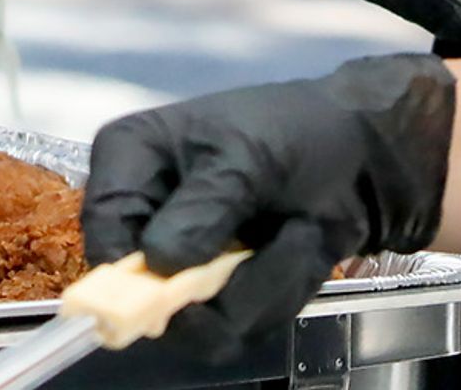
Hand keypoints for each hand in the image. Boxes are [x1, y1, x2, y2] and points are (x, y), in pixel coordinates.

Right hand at [80, 56, 458, 375]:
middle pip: (143, 294)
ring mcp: (183, 263)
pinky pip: (236, 329)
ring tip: (299, 233)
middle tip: (265, 249)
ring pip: (196, 324)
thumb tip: (160, 264)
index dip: (126, 268)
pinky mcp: (220, 296)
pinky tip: (301, 247)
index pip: (101, 224)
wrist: (360, 154)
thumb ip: (201, 208)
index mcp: (131, 161)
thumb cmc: (292, 132)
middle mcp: (146, 217)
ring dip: (261, 289)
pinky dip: (279, 294)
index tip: (175, 285)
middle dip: (216, 288)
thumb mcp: (246, 157)